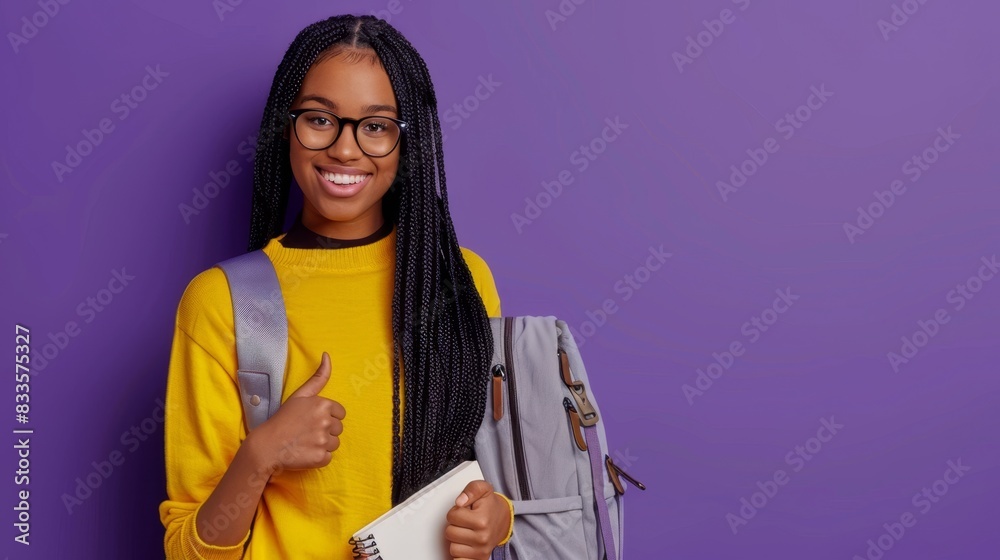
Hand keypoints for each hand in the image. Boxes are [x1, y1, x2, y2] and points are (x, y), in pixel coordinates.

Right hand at [247, 352, 345, 473]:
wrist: (266, 446)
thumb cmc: (283, 419)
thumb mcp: (300, 395)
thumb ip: (318, 377)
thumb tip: (327, 355)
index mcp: (323, 404)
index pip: (340, 413)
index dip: (326, 417)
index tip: (311, 420)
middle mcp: (326, 421)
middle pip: (338, 428)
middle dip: (325, 430)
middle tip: (306, 431)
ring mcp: (323, 440)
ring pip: (334, 443)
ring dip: (322, 444)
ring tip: (305, 442)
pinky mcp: (320, 458)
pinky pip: (328, 457)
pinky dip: (318, 457)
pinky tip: (304, 452)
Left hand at [445, 480, 511, 559]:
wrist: (503, 519)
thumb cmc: (490, 505)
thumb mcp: (483, 489)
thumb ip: (471, 490)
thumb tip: (459, 501)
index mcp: (481, 520)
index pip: (452, 516)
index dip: (455, 511)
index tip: (464, 511)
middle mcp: (482, 538)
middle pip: (450, 533)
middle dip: (454, 525)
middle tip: (465, 522)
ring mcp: (481, 550)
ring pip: (453, 548)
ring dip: (456, 540)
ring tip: (466, 532)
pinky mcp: (480, 558)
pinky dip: (460, 555)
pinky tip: (465, 546)